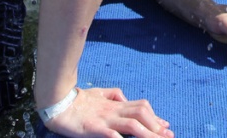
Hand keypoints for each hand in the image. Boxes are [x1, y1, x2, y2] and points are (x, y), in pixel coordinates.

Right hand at [44, 87, 173, 137]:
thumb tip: (125, 97)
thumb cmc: (77, 100)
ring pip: (132, 124)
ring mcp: (105, 119)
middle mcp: (113, 110)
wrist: (57, 102)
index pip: (141, 107)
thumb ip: (113, 95)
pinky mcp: (94, 128)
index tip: (166, 126)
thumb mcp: (98, 93)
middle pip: (141, 113)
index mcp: (115, 104)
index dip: (155, 116)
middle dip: (156, 126)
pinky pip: (112, 134)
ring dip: (147, 134)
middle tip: (168, 136)